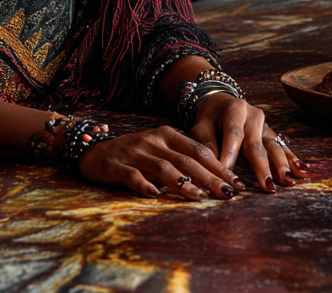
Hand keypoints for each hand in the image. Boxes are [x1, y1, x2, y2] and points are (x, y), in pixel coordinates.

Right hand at [78, 124, 246, 200]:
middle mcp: (153, 141)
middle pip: (186, 159)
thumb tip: (215, 181)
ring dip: (183, 182)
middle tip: (227, 193)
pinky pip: (132, 176)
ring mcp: (135, 152)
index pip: (198, 150)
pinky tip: (155, 195)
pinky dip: (144, 185)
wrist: (94, 150)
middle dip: (209, 177)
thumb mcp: (159, 151)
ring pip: (163, 167)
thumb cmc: (135, 155)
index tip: (236, 183)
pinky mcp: (116, 165)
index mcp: (167, 135)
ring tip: (199, 196)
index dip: (218, 166)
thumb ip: (181, 161)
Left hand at [191, 93, 308, 192]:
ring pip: (273, 146)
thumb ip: (207, 146)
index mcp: (234, 110)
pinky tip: (302, 170)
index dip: (230, 151)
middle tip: (267, 186)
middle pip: (257, 144)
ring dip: (281, 165)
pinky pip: (281, 147)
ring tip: (288, 182)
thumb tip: (214, 168)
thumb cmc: (208, 118)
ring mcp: (264, 125)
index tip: (228, 170)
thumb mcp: (200, 128)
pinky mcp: (270, 133)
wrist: (219, 102)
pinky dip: (291, 159)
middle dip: (262, 166)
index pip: (233, 133)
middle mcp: (253, 115)